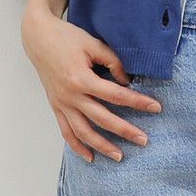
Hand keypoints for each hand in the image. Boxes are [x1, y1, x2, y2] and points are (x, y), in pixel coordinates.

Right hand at [21, 5, 162, 162]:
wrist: (39, 38)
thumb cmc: (68, 38)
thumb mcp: (93, 44)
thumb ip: (113, 62)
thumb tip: (128, 82)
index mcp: (82, 79)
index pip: (116, 95)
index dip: (137, 102)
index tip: (155, 107)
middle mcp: (71, 96)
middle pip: (102, 119)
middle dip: (125, 131)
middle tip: (144, 140)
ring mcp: (62, 104)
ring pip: (83, 132)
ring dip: (102, 146)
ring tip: (119, 156)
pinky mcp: (55, 107)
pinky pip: (66, 132)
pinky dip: (77, 147)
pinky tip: (90, 157)